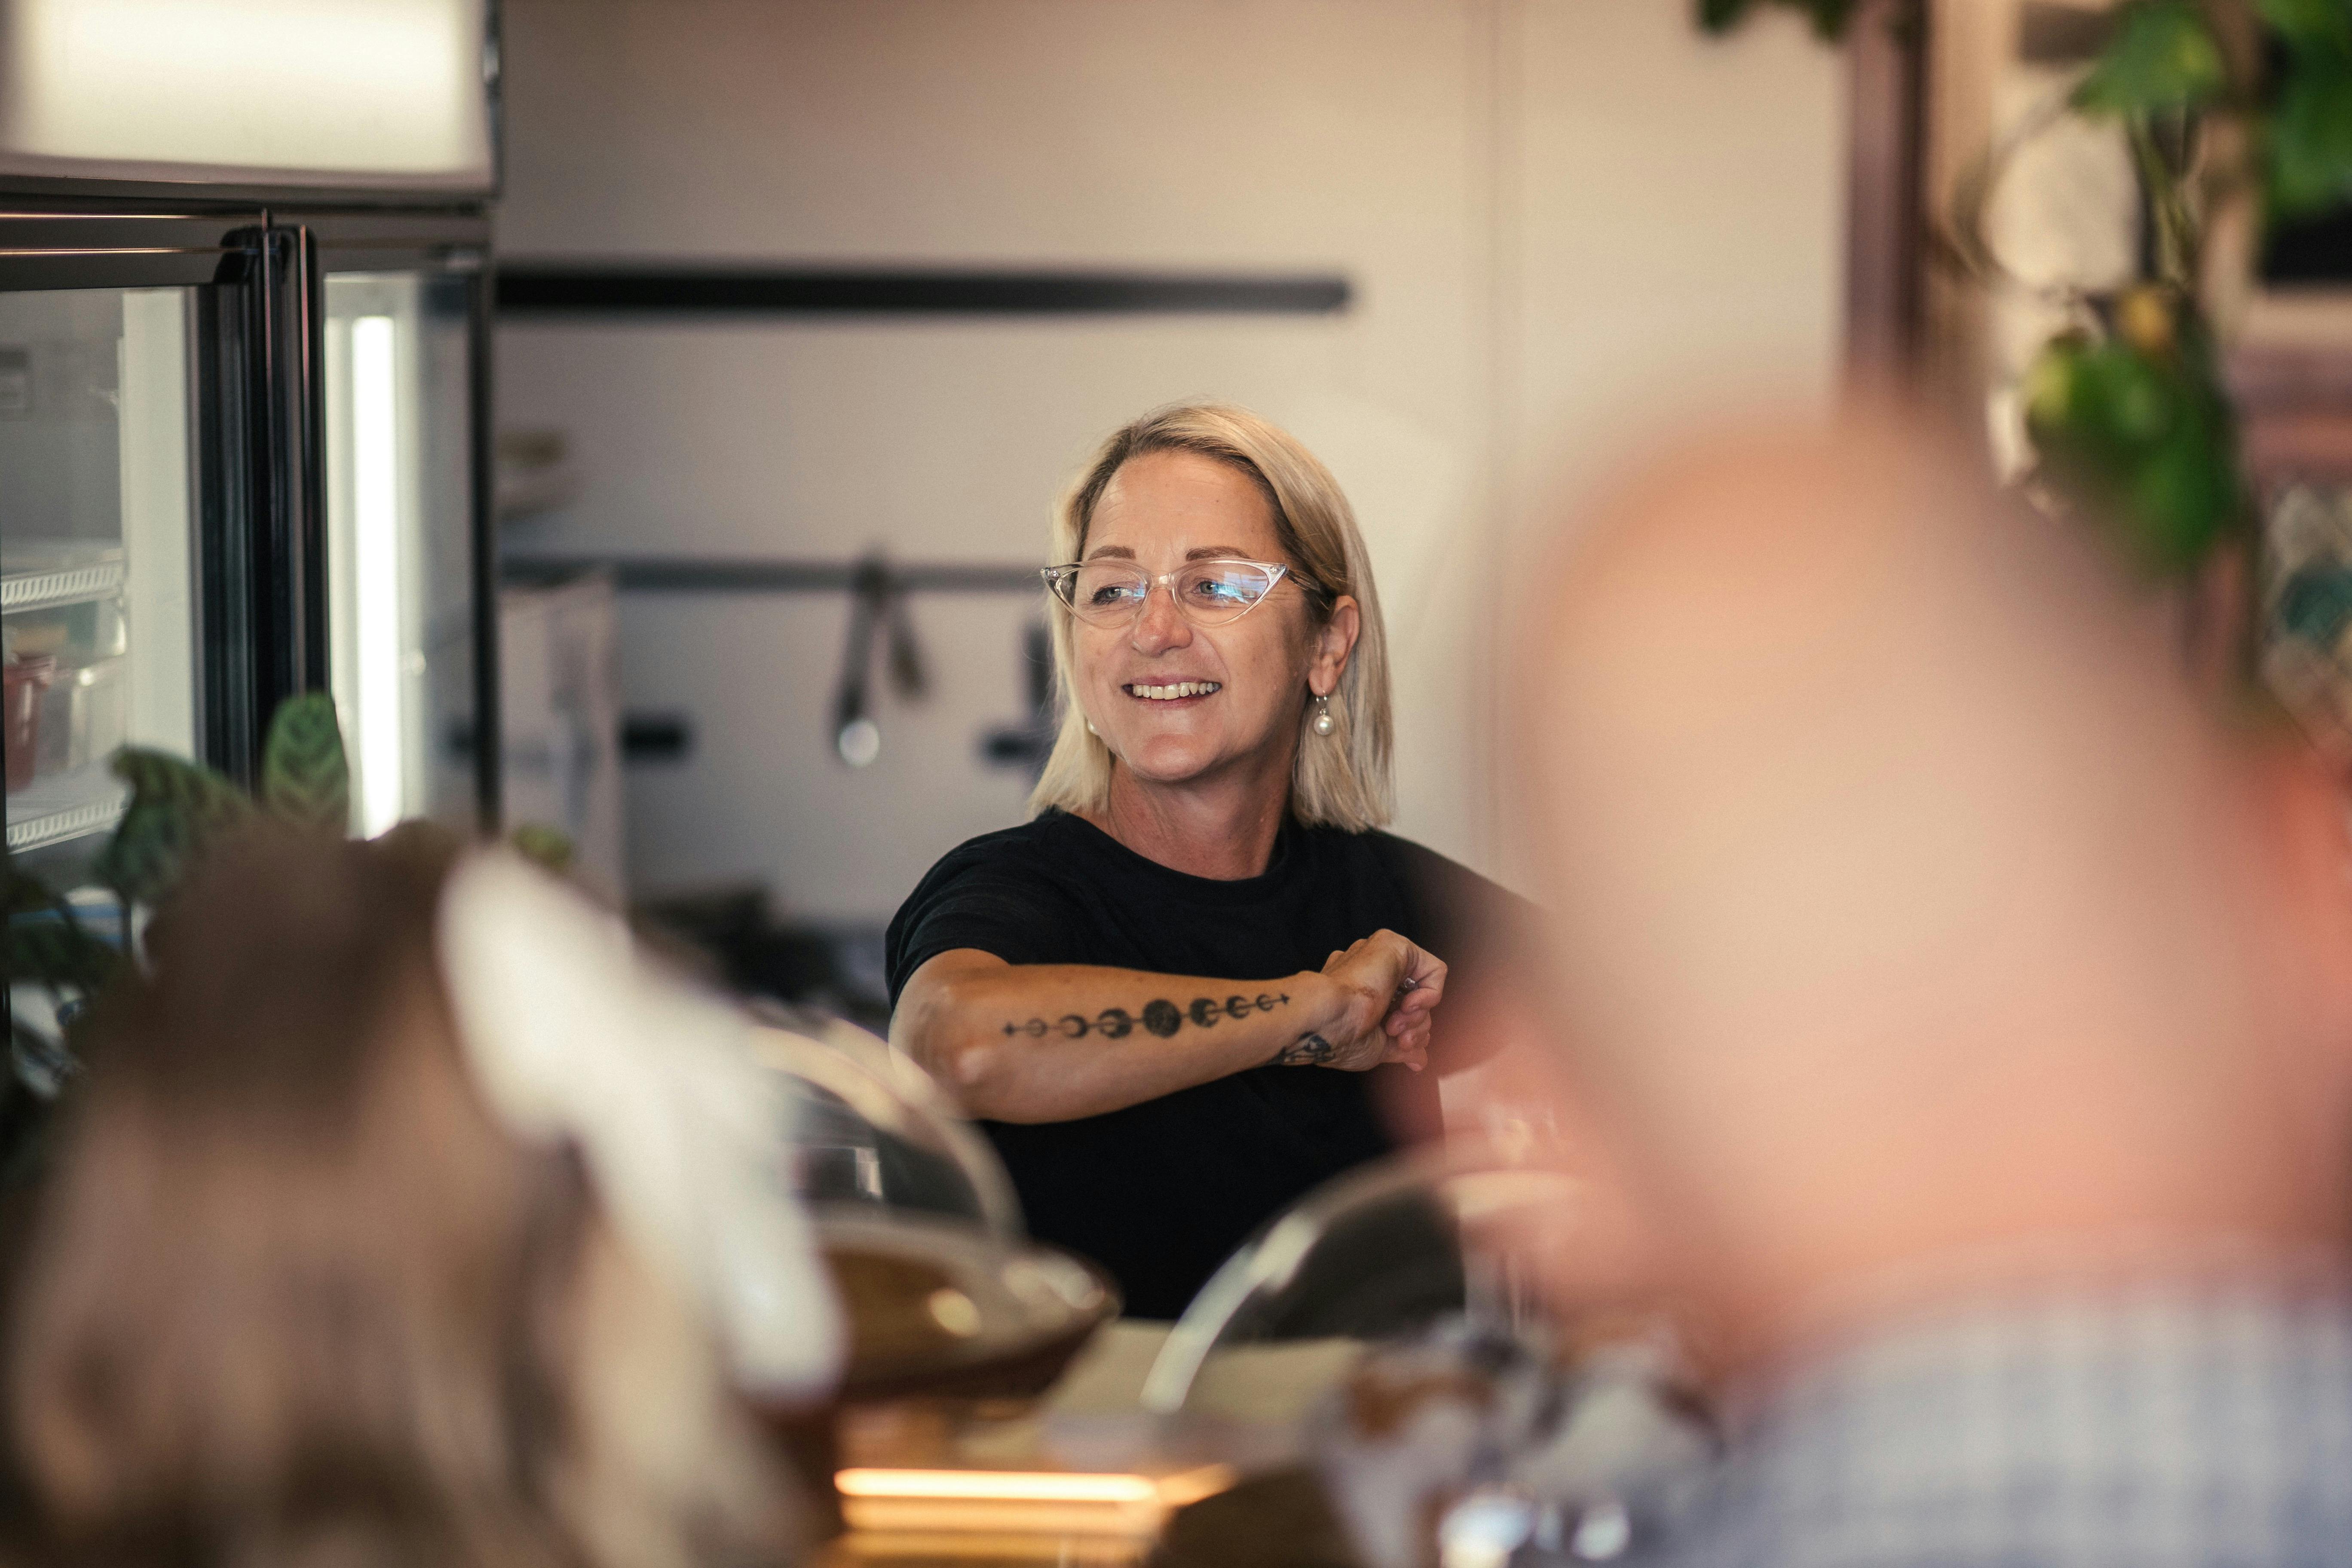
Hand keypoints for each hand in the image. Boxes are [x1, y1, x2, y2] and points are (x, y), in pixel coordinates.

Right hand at [1277, 930, 1447, 1071]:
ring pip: (1424, 986)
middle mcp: (1372, 972)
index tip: (1399, 1045)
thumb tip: (1420, 1059)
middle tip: (1399, 1038)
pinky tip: (1409, 1005)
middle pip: (1416, 1000)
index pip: (1403, 1010)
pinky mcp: (1394, 946)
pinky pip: (1435, 969)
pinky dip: (1431, 993)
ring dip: (1418, 1015)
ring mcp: (1381, 957)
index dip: (1410, 1031)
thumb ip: (1402, 1048)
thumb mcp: (1378, 1048)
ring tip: (1395, 1025)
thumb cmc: (1340, 1035)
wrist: (1325, 1017)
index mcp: (1363, 992)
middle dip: (1415, 1026)